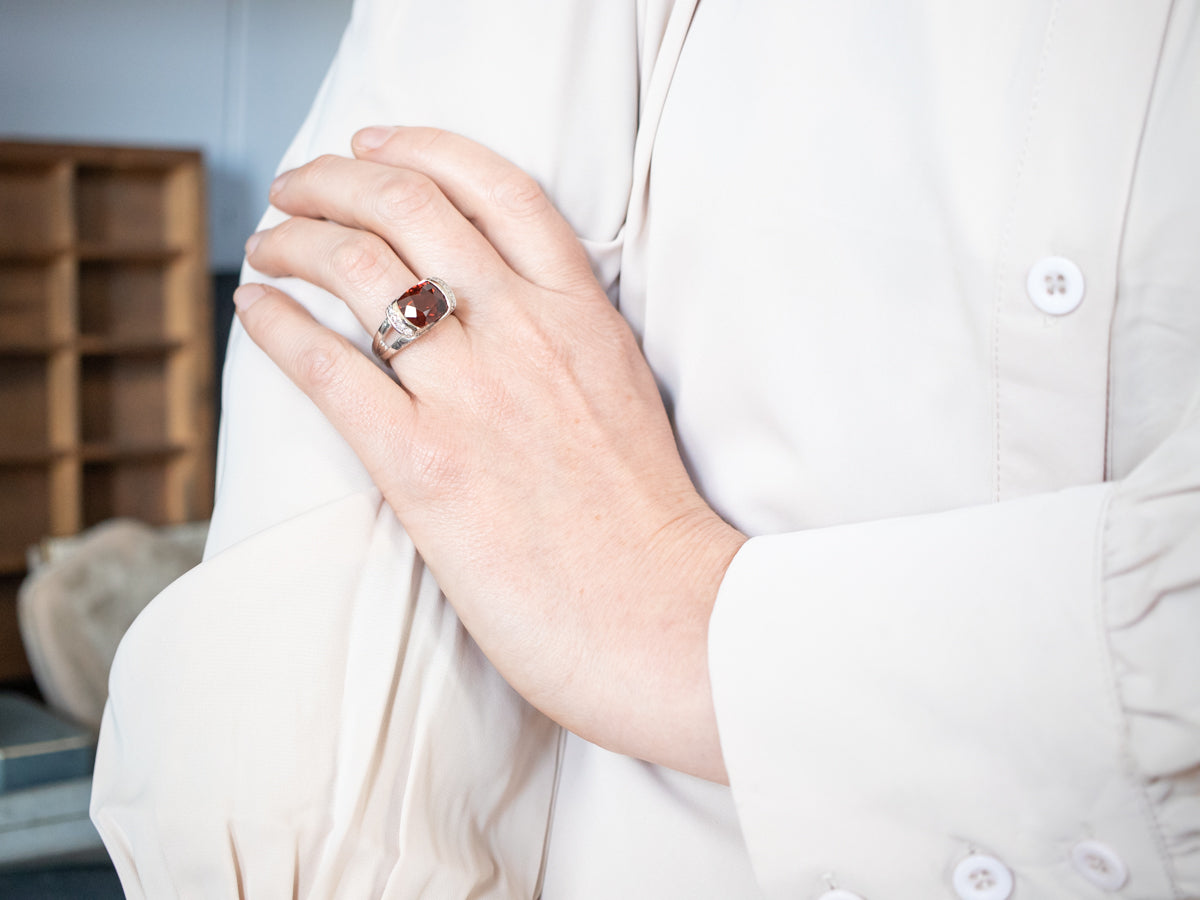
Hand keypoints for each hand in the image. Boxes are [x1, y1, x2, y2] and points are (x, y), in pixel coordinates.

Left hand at [235, 126, 744, 781]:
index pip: (495, 187)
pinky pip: (327, 367)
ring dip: (294, 240)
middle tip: (298, 188)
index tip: (373, 147)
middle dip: (333, 180)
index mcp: (582, 312)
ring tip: (268, 246)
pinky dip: (275, 324)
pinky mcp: (426, 466)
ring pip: (358, 267)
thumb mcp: (623, 392)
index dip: (421, 148)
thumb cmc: (647, 522)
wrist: (665, 616)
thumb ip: (567, 338)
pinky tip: (253, 309)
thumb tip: (495, 315)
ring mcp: (474, 394)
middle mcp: (525, 331)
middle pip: (408, 205)